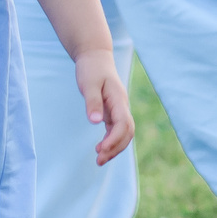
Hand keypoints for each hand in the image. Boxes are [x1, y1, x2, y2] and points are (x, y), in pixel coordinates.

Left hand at [74, 49, 135, 163]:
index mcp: (118, 99)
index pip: (123, 124)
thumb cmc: (91, 69)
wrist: (95, 57)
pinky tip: (101, 149)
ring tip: (99, 160)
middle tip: (98, 160)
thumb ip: (92, 102)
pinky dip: (110, 141)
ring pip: (123, 133)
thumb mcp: (89, 84)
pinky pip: (116, 130)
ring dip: (114, 147)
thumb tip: (95, 122)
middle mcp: (122, 106)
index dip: (114, 139)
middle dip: (115, 148)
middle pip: (127, 132)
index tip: (100, 149)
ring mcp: (119, 109)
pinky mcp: (112, 111)